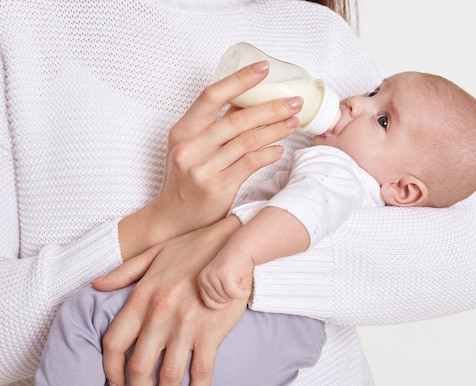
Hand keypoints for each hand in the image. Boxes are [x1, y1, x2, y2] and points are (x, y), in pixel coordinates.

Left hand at [95, 216, 245, 385]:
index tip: (116, 384)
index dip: (111, 369)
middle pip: (139, 366)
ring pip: (168, 374)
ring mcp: (185, 325)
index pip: (114, 342)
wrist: (233, 244)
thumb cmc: (195, 247)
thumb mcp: (154, 253)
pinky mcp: (211, 332)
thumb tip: (96, 285)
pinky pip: (201, 371)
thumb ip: (124, 272)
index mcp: (142, 297)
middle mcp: (159, 314)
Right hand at [118, 60, 303, 259]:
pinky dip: (268, 154)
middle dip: (271, 108)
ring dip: (275, 130)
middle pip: (238, 119)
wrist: (172, 217)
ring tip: (293, 123)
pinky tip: (279, 150)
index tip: (263, 69)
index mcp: (183, 130)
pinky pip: (250, 164)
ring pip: (248, 141)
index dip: (239, 80)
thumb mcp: (190, 146)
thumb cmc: (185, 178)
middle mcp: (192, 146)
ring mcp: (204, 168)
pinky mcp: (218, 187)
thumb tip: (248, 101)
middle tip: (294, 102)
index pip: (212, 95)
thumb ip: (213, 126)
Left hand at [197, 246, 253, 309]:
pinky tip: (245, 285)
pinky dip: (243, 292)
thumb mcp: (221, 283)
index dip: (224, 301)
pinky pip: (234, 293)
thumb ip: (217, 295)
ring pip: (227, 298)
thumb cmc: (235, 269)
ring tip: (239, 280)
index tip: (230, 290)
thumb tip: (213, 319)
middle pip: (219, 302)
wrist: (244, 249)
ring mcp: (213, 275)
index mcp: (202, 281)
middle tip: (236, 283)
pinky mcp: (224, 274)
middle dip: (231, 297)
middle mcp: (204, 278)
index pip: (210, 303)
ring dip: (238, 293)